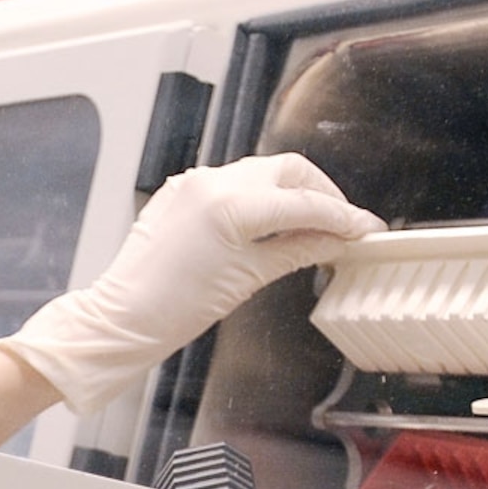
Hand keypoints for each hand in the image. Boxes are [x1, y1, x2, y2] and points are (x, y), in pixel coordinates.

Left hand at [0, 155, 379, 414]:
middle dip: (321, 193)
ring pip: (262, 172)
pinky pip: (233, 183)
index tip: (366, 230)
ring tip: (311, 226)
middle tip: (341, 224)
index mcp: (233, 205)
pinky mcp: (181, 189)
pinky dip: (259, 198)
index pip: (306, 203)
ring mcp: (195, 181)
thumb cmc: (176, 309)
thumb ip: (297, 250)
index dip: (343, 217)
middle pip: (289, 170)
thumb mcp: (248, 279)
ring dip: (291, 193)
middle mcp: (214, 181)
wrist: (121, 318)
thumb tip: (335, 241)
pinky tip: (271, 225)